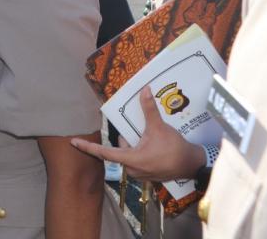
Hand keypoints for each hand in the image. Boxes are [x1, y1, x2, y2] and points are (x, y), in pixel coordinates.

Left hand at [70, 87, 205, 180]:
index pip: (103, 152)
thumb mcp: (159, 127)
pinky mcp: (147, 176)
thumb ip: (148, 109)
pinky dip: (141, 152)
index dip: (87, 147)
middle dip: (128, 140)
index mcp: (130, 159)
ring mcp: (140, 174)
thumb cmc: (174, 148)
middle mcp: (132, 169)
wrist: (192, 165)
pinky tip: (155, 147)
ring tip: (152, 140)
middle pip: (119, 150)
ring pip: (129, 155)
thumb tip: (144, 90)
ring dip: (135, 146)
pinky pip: (137, 161)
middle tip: (142, 133)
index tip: (73, 143)